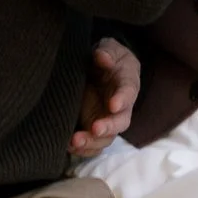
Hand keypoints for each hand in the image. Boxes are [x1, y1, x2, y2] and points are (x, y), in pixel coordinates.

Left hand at [69, 35, 140, 161]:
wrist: (100, 68)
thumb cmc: (107, 57)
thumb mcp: (108, 48)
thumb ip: (106, 51)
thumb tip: (102, 58)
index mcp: (127, 83)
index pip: (128, 92)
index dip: (122, 99)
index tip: (113, 104)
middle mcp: (120, 107)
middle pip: (120, 122)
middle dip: (108, 127)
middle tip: (95, 129)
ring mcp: (107, 120)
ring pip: (106, 138)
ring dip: (91, 142)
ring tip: (74, 141)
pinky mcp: (94, 128)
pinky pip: (93, 145)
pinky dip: (83, 149)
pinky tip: (69, 147)